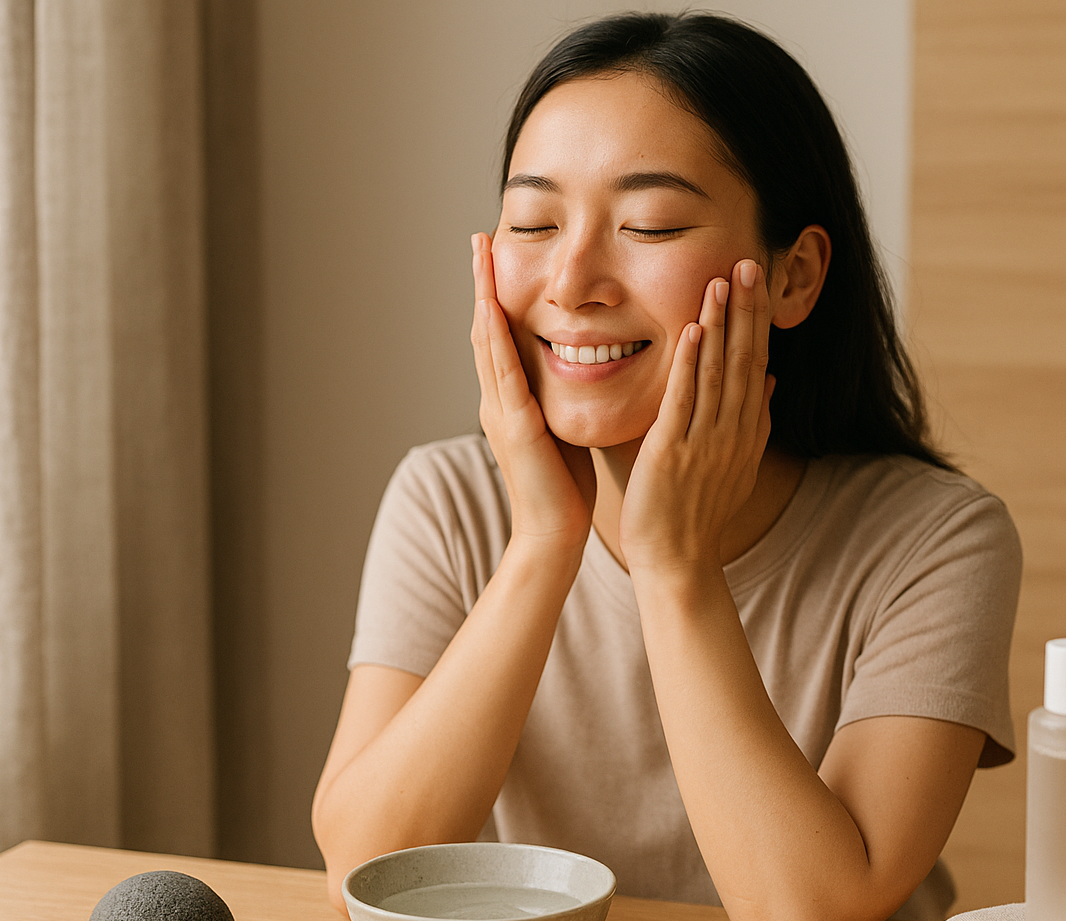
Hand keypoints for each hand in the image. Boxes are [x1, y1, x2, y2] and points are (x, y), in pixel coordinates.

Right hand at [470, 232, 596, 550]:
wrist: (554, 536)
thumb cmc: (567, 488)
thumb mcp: (564, 427)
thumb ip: (564, 397)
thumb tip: (586, 365)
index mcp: (513, 399)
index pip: (504, 335)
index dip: (499, 294)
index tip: (501, 253)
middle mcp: (499, 399)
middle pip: (487, 328)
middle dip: (483, 282)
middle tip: (479, 238)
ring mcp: (501, 410)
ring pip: (487, 341)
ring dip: (483, 295)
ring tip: (481, 255)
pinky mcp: (514, 426)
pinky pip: (502, 372)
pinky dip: (495, 336)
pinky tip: (493, 307)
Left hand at [619, 259, 774, 573]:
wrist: (679, 560)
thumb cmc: (697, 514)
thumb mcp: (735, 465)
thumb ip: (752, 420)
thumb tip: (767, 381)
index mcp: (746, 431)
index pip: (756, 364)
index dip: (758, 321)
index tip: (759, 282)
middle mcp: (732, 431)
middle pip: (744, 359)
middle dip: (748, 310)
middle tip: (750, 262)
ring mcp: (705, 441)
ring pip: (718, 372)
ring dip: (721, 324)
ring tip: (723, 280)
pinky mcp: (673, 452)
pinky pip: (685, 400)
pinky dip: (690, 364)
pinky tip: (694, 330)